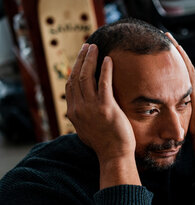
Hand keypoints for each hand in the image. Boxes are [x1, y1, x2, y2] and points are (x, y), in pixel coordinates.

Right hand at [65, 43, 135, 163]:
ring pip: (87, 77)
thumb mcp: (87, 130)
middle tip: (87, 46)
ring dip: (90, 59)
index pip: (70, 85)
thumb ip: (83, 118)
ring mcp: (91, 108)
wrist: (114, 156)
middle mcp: (79, 108)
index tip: (81, 58)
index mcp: (73, 113)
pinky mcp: (106, 108)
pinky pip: (104, 83)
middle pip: (76, 76)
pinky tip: (108, 60)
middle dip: (81, 59)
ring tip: (95, 47)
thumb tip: (81, 111)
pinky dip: (105, 69)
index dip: (74, 69)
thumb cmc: (105, 145)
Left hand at [165, 33, 194, 156]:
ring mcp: (192, 86)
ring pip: (184, 63)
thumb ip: (160, 111)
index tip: (156, 50)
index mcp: (181, 93)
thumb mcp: (169, 116)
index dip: (166, 61)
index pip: (173, 73)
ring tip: (168, 37)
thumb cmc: (183, 129)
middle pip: (179, 64)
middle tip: (162, 36)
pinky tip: (177, 48)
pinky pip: (188, 69)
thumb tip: (143, 112)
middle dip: (172, 51)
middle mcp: (188, 87)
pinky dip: (183, 58)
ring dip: (177, 50)